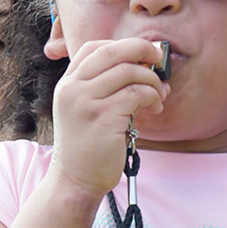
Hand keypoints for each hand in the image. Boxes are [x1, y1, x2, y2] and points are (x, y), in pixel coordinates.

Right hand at [49, 38, 168, 198]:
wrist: (76, 180)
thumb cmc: (88, 148)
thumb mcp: (88, 112)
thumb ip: (108, 90)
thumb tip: (149, 72)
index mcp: (68, 85)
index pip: (93, 48)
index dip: (121, 46)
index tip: (140, 55)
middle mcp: (73, 89)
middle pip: (112, 51)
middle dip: (142, 49)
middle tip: (158, 60)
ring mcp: (86, 102)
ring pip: (129, 71)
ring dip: (152, 80)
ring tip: (158, 96)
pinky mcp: (104, 117)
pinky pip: (137, 94)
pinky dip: (152, 97)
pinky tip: (155, 108)